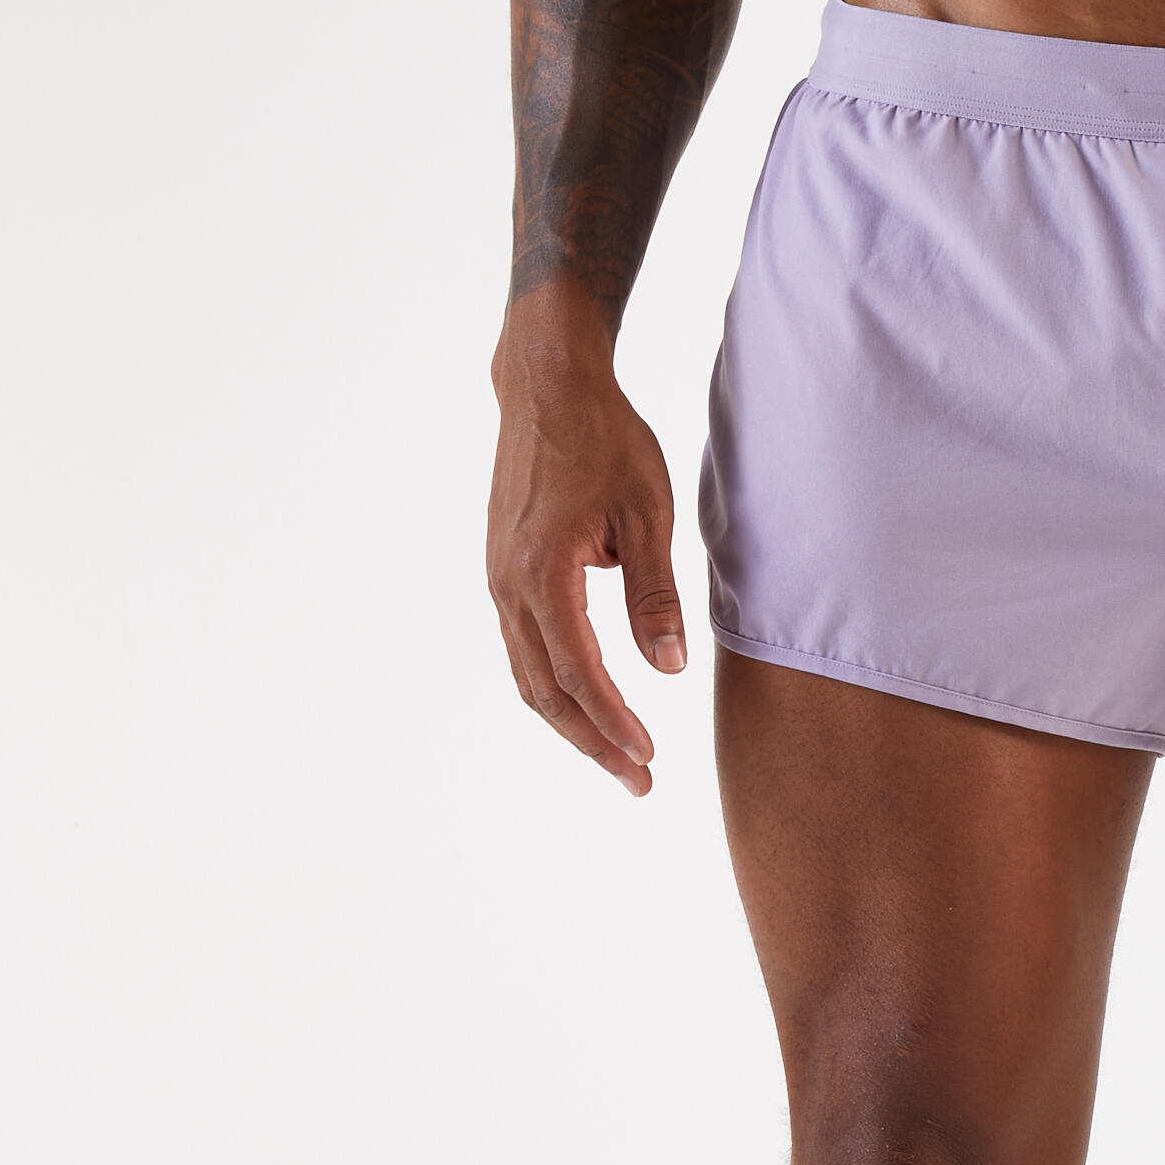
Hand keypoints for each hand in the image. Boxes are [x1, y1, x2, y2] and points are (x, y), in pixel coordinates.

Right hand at [486, 294, 684, 793]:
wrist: (546, 383)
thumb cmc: (604, 439)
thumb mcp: (647, 514)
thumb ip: (655, 595)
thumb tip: (666, 668)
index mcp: (543, 572)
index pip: (581, 673)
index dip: (615, 722)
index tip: (649, 758)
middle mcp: (507, 583)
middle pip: (546, 690)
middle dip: (592, 742)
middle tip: (639, 781)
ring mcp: (498, 578)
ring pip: (529, 674)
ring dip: (572, 721)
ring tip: (619, 755)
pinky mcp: (502, 570)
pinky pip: (525, 647)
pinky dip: (556, 685)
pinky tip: (589, 702)